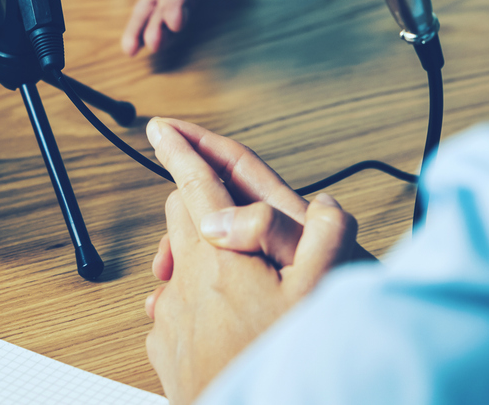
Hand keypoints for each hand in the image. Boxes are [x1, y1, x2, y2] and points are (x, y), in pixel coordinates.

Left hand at [143, 118, 360, 404]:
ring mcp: (169, 316)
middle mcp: (184, 282)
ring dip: (199, 259)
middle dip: (199, 205)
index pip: (194, 186)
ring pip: (177, 264)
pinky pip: (173, 307)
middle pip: (179, 218)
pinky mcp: (163, 347)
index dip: (180, 150)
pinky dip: (192, 302)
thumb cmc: (281, 361)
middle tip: (228, 213)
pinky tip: (224, 323)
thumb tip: (324, 205)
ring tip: (239, 282)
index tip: (162, 127)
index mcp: (219, 258)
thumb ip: (326, 239)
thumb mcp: (320, 297)